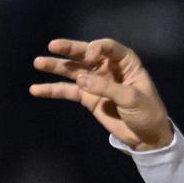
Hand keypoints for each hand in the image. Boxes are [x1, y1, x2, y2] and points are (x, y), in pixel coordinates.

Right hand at [30, 38, 173, 150]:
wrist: (147, 137)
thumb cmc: (147, 112)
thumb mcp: (132, 99)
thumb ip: (107, 88)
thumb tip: (80, 80)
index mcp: (126, 62)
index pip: (108, 48)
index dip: (96, 48)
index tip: (89, 56)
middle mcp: (108, 68)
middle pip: (86, 54)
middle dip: (69, 49)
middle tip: (52, 45)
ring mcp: (96, 83)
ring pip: (73, 70)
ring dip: (56, 66)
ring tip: (38, 62)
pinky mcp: (88, 98)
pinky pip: (68, 91)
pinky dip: (52, 90)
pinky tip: (36, 89)